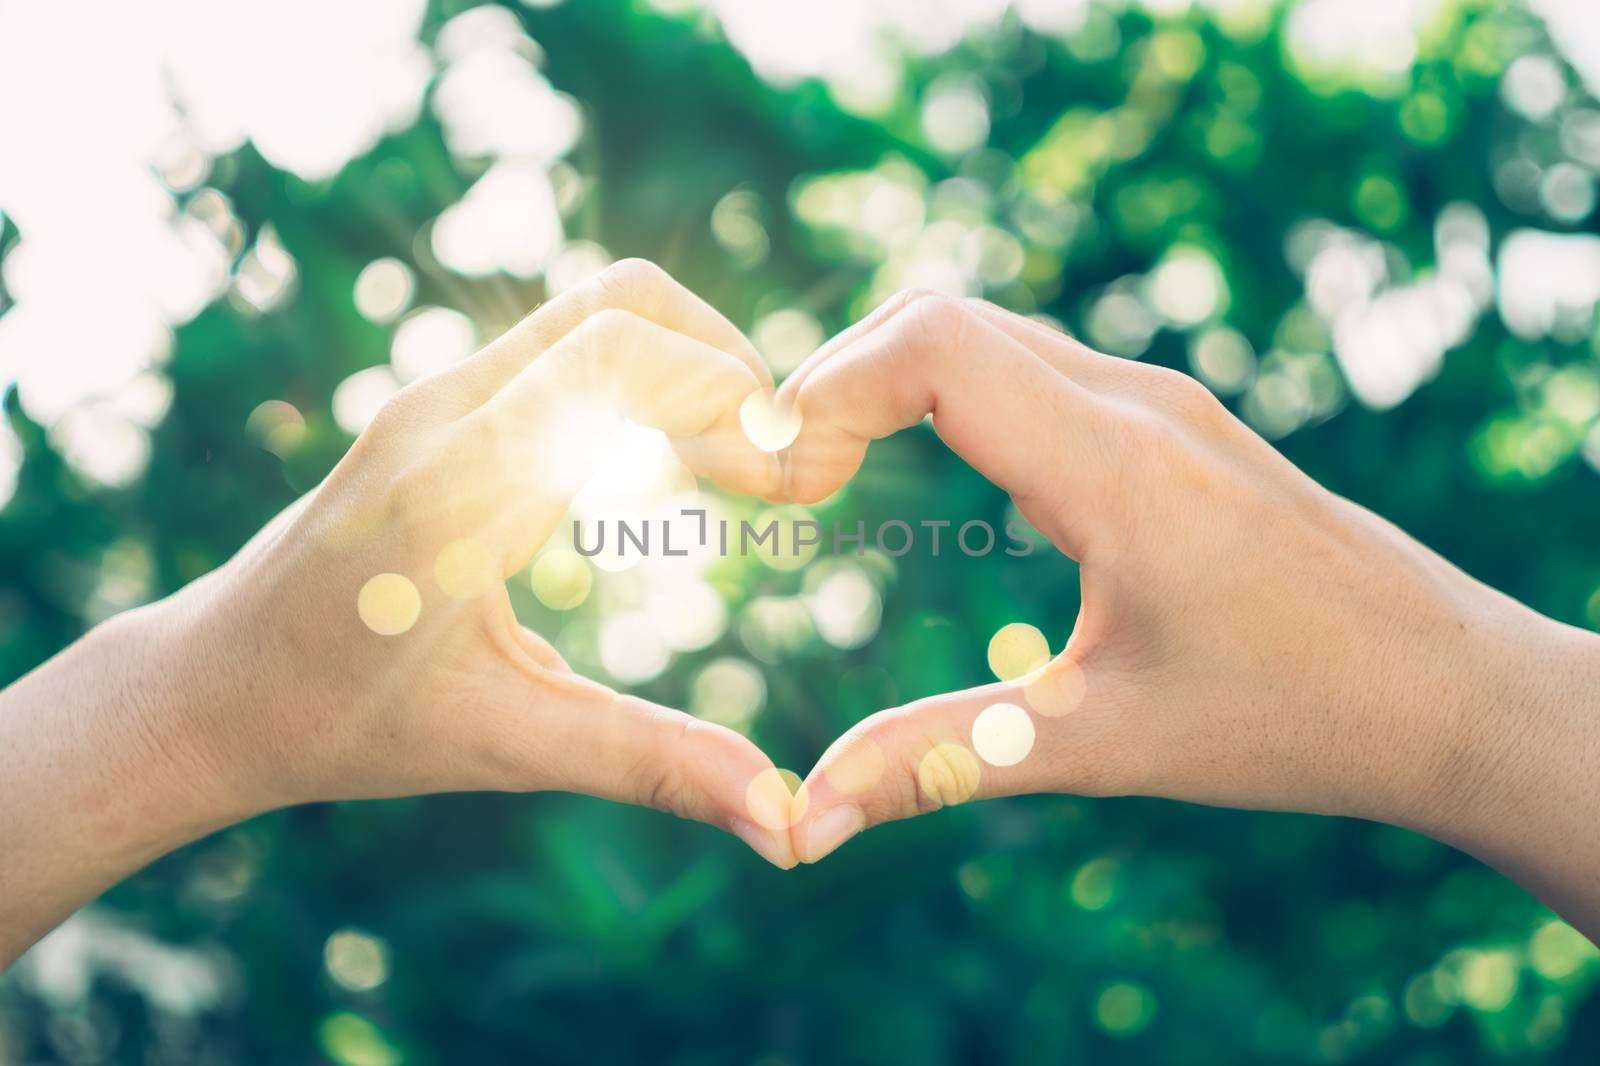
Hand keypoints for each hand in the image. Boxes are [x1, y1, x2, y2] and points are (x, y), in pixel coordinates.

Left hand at [1, 260, 800, 962]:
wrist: (211, 689)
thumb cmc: (341, 723)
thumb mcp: (505, 745)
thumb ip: (650, 764)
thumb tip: (786, 824)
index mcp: (458, 486)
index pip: (619, 351)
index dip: (729, 391)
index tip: (783, 485)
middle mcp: (443, 413)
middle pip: (622, 300)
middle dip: (725, 362)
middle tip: (769, 473)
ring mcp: (436, 398)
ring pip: (594, 314)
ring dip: (684, 369)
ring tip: (730, 474)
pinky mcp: (439, 408)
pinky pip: (564, 349)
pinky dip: (640, 380)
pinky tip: (662, 469)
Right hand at [776, 290, 1599, 937]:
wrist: (1447, 687)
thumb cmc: (1292, 717)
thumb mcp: (1100, 745)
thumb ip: (939, 762)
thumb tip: (805, 820)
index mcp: (1116, 468)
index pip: (934, 345)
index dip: (825, 384)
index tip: (770, 471)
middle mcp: (1138, 404)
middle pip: (942, 319)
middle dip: (838, 380)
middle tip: (784, 482)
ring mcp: (1161, 402)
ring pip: (989, 333)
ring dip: (893, 379)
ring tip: (831, 473)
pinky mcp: (1172, 422)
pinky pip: (1033, 364)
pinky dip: (951, 391)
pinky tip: (930, 468)